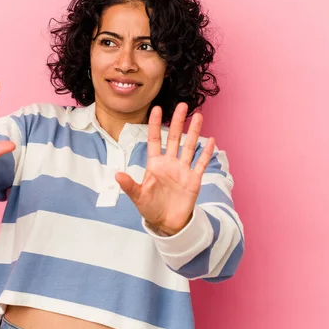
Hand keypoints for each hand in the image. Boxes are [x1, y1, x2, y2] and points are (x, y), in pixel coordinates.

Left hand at [115, 103, 214, 235]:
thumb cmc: (150, 208)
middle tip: (182, 105)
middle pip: (174, 138)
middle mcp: (169, 163)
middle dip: (177, 122)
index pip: (154, 140)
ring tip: (198, 116)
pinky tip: (211, 140)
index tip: (156, 108)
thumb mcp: (138, 197)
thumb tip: (117, 175)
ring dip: (194, 132)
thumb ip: (129, 185)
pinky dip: (206, 152)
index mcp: (155, 164)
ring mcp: (182, 170)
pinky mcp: (194, 179)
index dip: (155, 124)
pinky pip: (201, 163)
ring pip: (189, 146)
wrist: (167, 223)